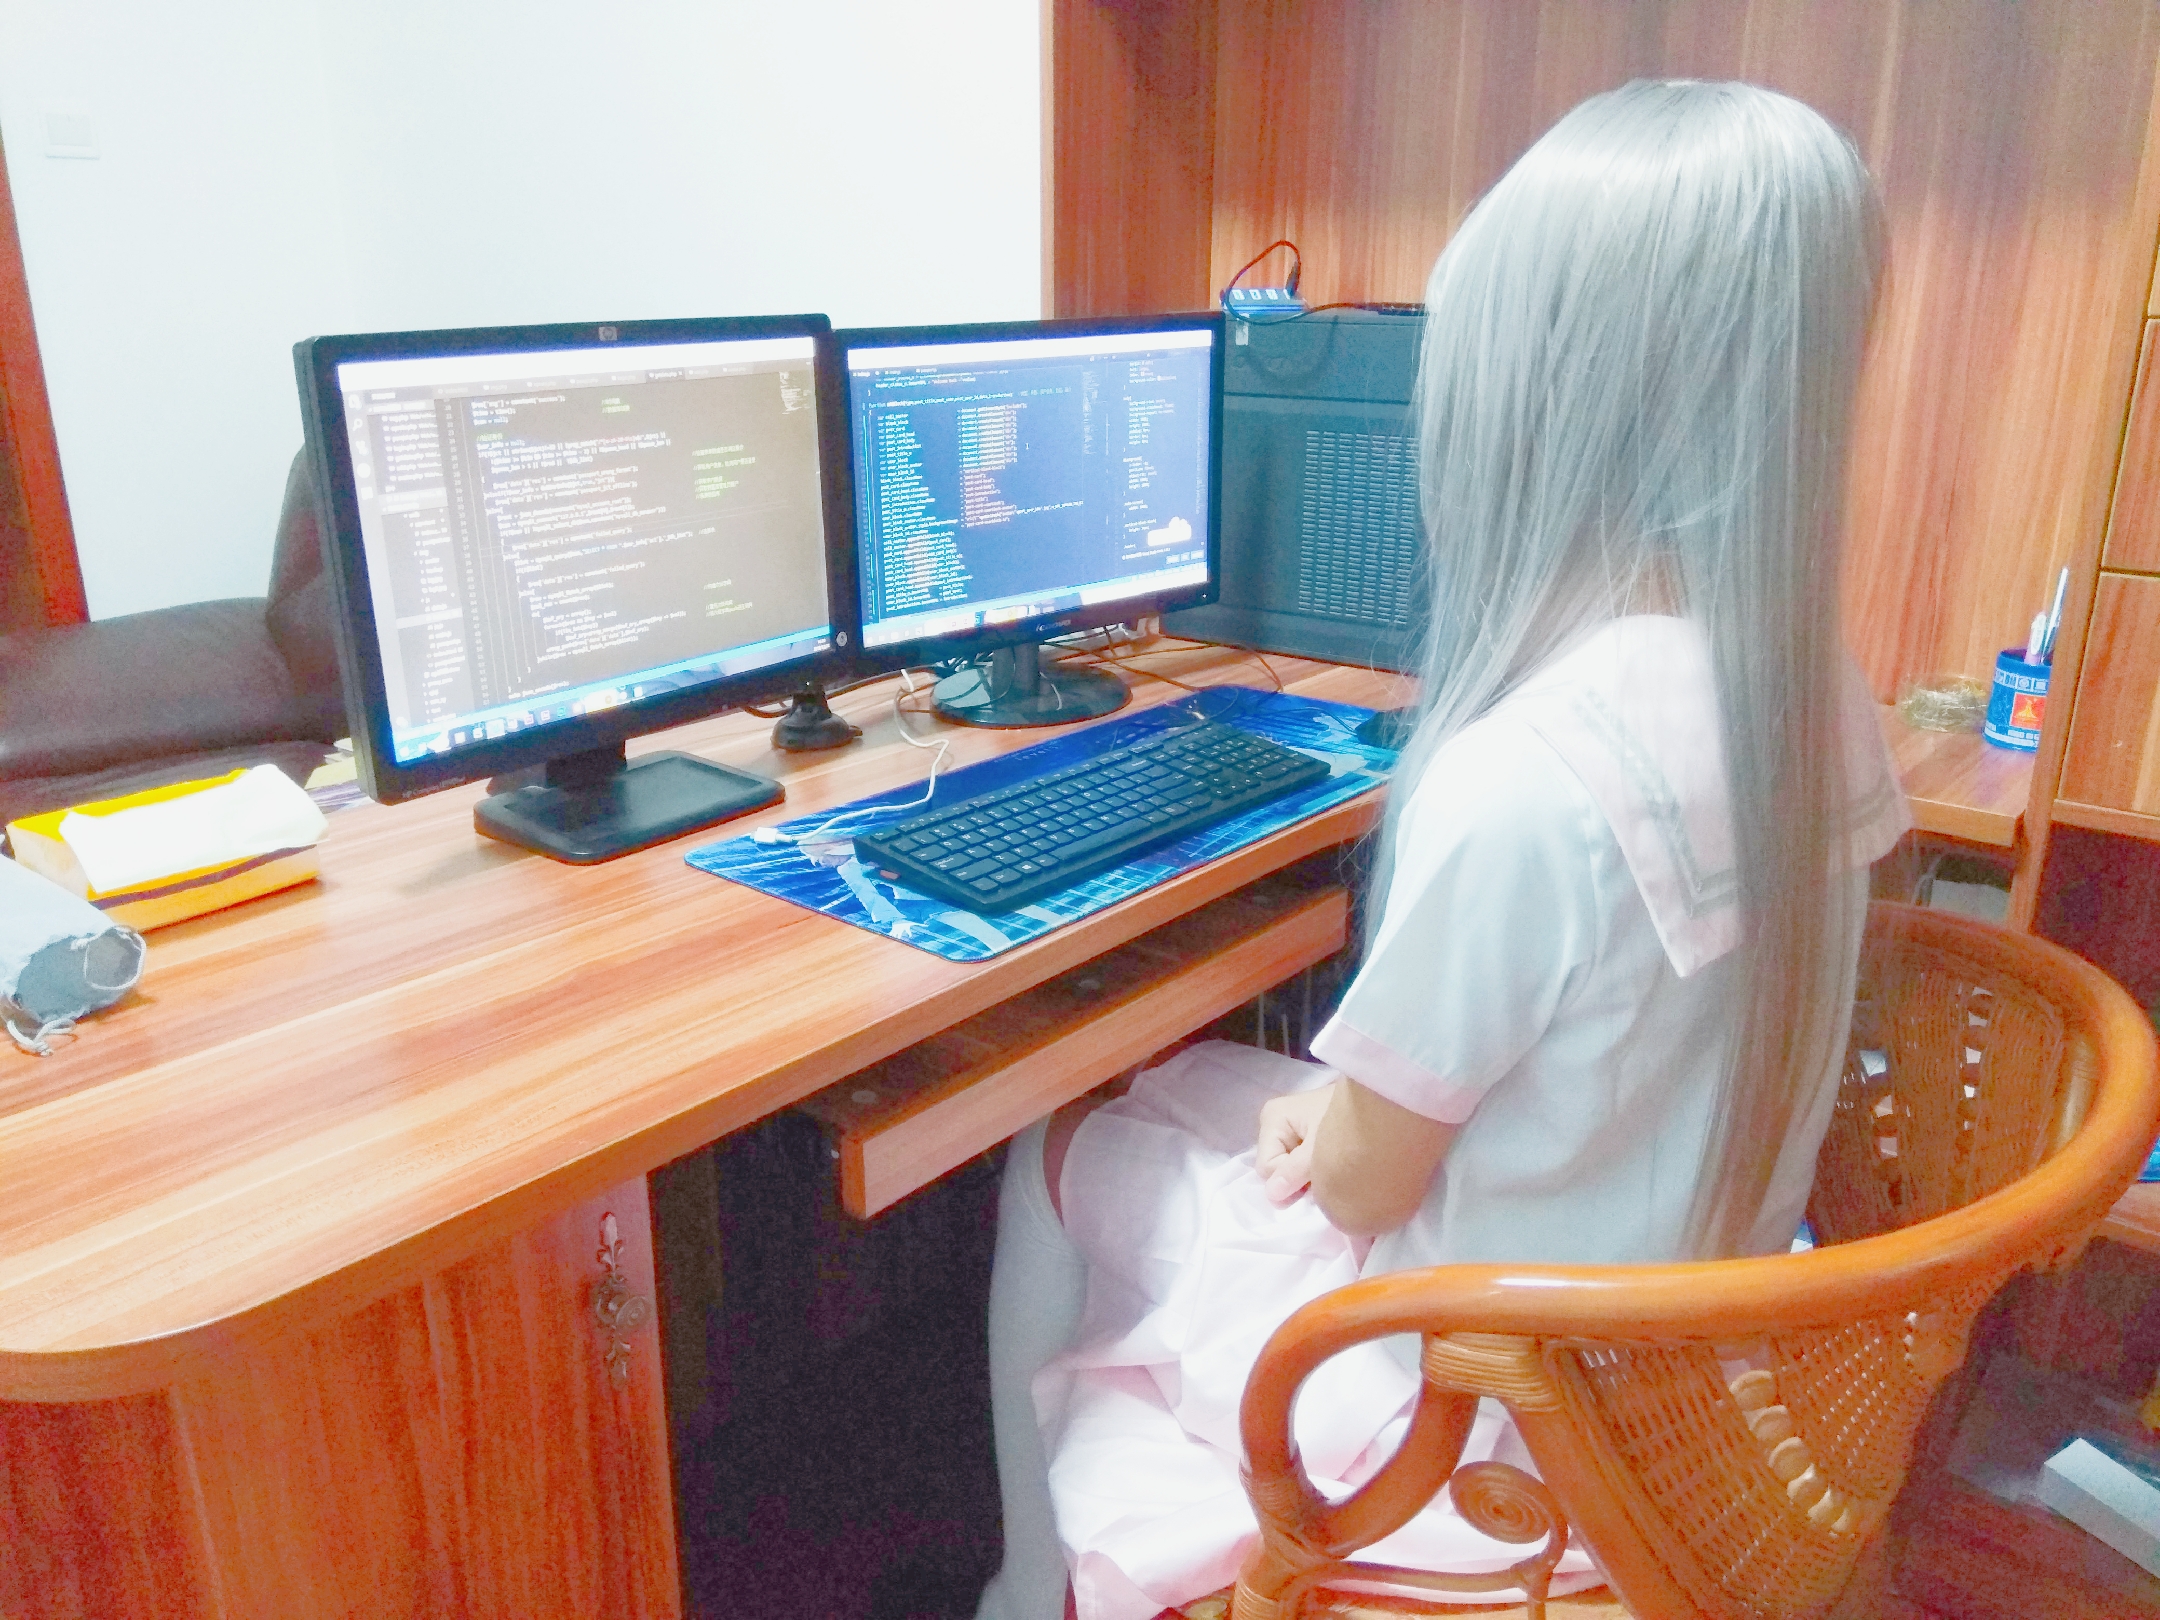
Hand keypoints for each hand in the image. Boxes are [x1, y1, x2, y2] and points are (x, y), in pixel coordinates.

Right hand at [1255, 1080, 1338, 1205]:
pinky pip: (1299, 1160)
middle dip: (1298, 1179)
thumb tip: (1271, 1196)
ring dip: (1307, 1176)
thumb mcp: (1319, 1149)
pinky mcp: (1306, 1132)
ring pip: (1287, 1166)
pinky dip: (1314, 1168)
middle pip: (1275, 1166)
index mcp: (1273, 1118)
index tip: (1318, 1177)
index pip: (1267, 1167)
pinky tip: (1331, 1163)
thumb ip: (1294, 1173)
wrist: (1381, 1103)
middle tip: (1326, 1173)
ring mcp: (1290, 1126)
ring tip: (1331, 1167)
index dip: (1290, 1180)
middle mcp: (1276, 1120)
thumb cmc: (1350, 1121)